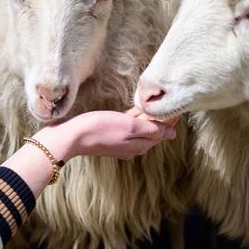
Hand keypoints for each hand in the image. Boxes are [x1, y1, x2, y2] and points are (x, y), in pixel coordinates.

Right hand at [35, 109, 176, 161]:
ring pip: (139, 130)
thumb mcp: (130, 127)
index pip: (162, 132)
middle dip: (158, 118)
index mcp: (140, 145)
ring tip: (152, 103)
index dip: (170, 119)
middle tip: (166, 101)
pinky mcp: (110, 138)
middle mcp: (132, 147)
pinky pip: (127, 128)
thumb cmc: (100, 129)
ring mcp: (121, 143)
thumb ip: (152, 130)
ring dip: (146, 118)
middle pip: (152, 131)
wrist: (72, 136)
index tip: (176, 105)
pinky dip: (133, 119)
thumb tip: (172, 134)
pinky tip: (133, 111)